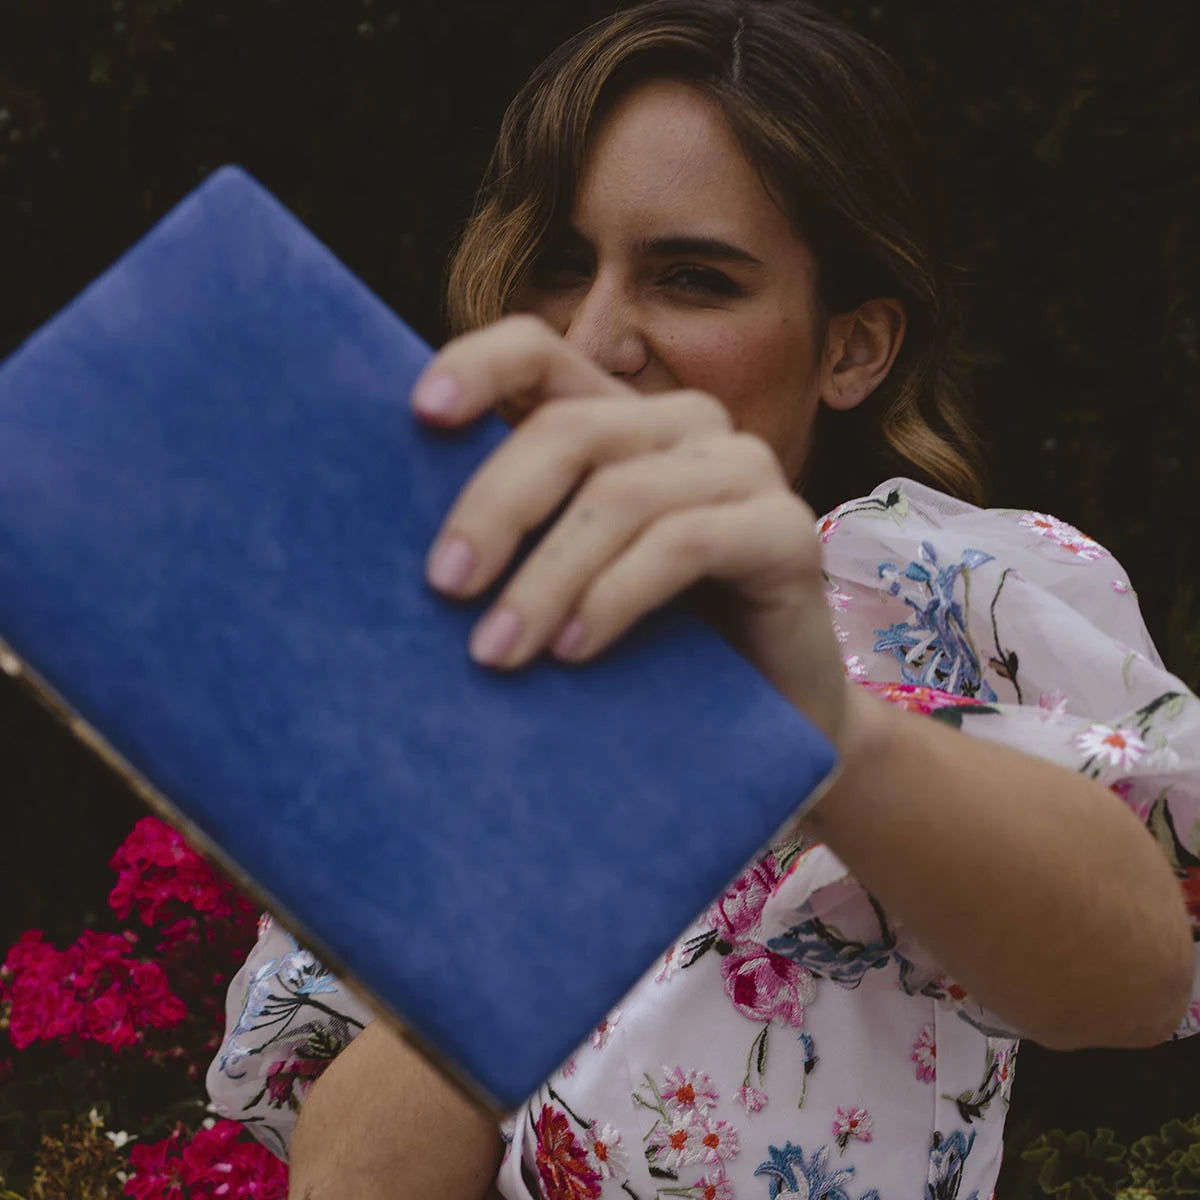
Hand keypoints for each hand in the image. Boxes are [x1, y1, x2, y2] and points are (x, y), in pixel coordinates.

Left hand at [411, 315, 851, 743]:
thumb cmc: (653, 638)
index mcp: (620, 419)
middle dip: (496, 508)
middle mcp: (684, 425)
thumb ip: (521, 535)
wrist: (767, 706)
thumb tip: (421, 549)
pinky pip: (683, 543)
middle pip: (570, 431)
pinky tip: (575, 650)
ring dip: (546, 578)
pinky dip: (615, 596)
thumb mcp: (570, 574)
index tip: (420, 415)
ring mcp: (743, 469)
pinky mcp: (786, 529)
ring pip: (622, 494)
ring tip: (499, 651)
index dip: (477, 367)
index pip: (539, 352)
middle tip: (446, 586)